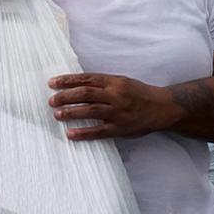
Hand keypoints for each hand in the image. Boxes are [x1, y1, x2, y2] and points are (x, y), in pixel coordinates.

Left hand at [47, 73, 182, 139]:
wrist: (162, 107)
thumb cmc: (139, 94)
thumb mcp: (122, 82)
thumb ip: (103, 84)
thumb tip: (78, 85)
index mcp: (115, 82)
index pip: (87, 79)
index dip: (68, 80)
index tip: (52, 83)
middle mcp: (115, 95)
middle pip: (86, 94)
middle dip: (66, 96)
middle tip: (51, 100)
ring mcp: (118, 112)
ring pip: (90, 111)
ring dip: (71, 112)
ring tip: (57, 114)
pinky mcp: (121, 128)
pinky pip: (99, 131)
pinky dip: (84, 133)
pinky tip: (71, 134)